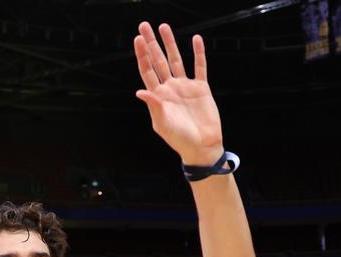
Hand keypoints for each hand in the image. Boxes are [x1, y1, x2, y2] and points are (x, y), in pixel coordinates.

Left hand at [133, 22, 223, 165]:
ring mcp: (185, 87)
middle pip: (158, 60)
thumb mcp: (163, 124)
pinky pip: (200, 67)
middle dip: (151, 43)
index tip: (138, 39)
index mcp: (158, 96)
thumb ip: (154, 106)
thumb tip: (140, 92)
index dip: (142, 55)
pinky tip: (196, 40)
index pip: (147, 70)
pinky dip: (198, 53)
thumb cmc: (180, 139)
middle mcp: (170, 88)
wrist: (202, 146)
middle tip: (144, 25)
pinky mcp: (201, 88)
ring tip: (164, 26)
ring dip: (170, 43)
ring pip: (176, 60)